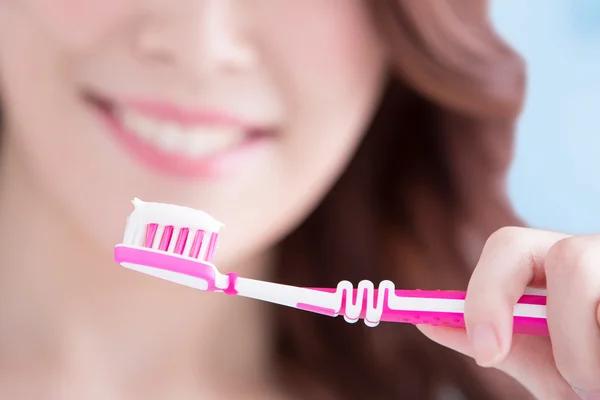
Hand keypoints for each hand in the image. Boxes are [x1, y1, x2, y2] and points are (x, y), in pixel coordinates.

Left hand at [417, 227, 599, 399]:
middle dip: (564, 327)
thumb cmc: (593, 379)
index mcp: (556, 269)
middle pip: (567, 257)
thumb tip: (427, 322)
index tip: (486, 349)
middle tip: (576, 380)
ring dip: (594, 352)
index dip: (488, 294)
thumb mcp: (547, 365)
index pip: (508, 247)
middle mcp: (595, 256)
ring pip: (594, 280)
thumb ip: (495, 341)